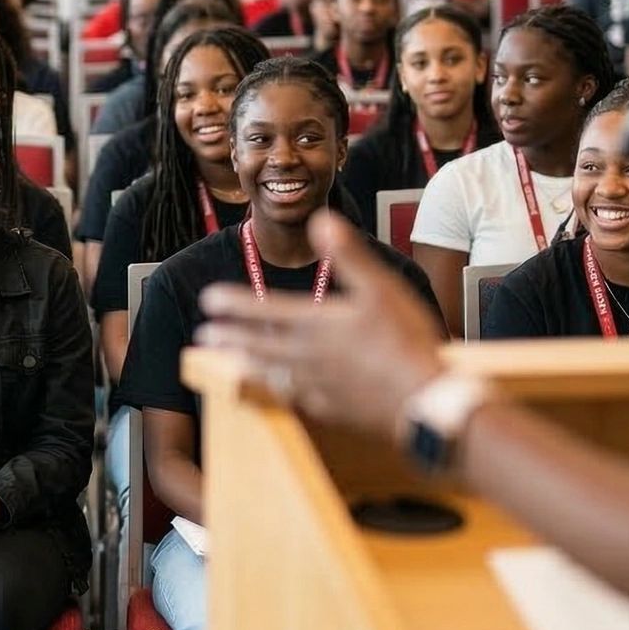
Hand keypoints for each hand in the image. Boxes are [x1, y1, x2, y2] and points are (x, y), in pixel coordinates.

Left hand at [195, 211, 445, 441]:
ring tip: (226, 359)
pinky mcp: (331, 409)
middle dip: (230, 337)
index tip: (209, 299)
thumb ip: (348, 255)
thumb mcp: (382, 287)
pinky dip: (277, 389)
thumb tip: (321, 220)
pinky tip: (275, 388)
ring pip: (271, 372)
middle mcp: (309, 356)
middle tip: (204, 335)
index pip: (265, 311)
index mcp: (318, 323)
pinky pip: (294, 397)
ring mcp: (318, 385)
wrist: (424, 399)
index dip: (235, 304)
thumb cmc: (407, 340)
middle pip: (259, 345)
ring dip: (245, 362)